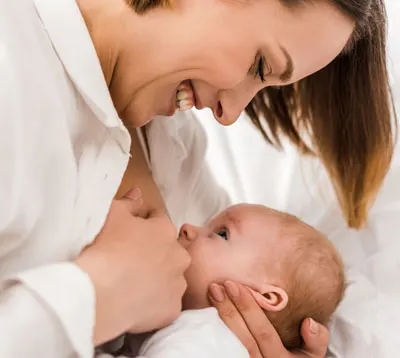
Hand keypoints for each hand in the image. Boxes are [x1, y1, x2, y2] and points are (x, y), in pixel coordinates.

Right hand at [76, 189, 190, 344]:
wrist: (102, 291)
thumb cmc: (107, 247)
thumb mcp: (113, 214)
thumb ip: (129, 202)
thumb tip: (138, 193)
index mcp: (165, 230)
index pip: (159, 221)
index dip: (145, 225)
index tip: (132, 233)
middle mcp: (179, 255)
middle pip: (169, 251)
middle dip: (157, 253)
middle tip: (134, 261)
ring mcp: (178, 284)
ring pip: (171, 278)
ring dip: (159, 279)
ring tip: (136, 285)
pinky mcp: (173, 309)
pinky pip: (166, 304)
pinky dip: (156, 304)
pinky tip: (139, 304)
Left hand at [209, 281, 328, 357]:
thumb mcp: (313, 356)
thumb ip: (316, 340)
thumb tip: (309, 322)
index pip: (263, 333)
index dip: (249, 309)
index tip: (236, 286)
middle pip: (242, 337)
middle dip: (229, 310)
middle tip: (218, 286)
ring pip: (229, 343)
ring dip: (221, 316)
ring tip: (213, 293)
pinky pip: (222, 349)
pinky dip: (214, 329)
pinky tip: (208, 312)